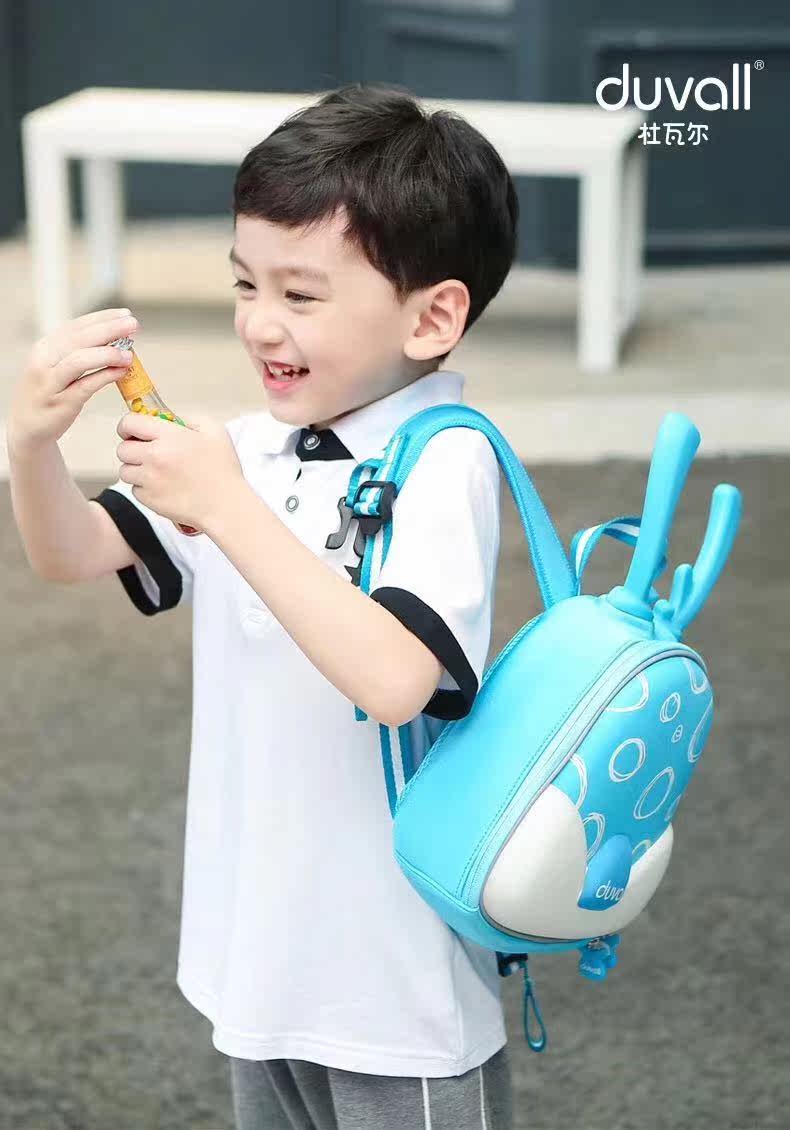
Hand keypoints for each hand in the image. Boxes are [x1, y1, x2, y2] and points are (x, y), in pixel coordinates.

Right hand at [6, 308, 140, 455]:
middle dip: (109, 329)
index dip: (102, 318)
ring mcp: (51, 382)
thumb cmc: (49, 393)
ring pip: (79, 360)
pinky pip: (86, 385)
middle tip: (133, 325)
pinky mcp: (62, 403)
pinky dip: (106, 376)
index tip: (125, 314)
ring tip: (129, 353)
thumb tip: (116, 338)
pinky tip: (122, 371)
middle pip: (79, 339)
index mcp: (46, 347)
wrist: (28, 427)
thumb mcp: (57, 367)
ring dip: (107, 354)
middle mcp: (44, 361)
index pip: (76, 326)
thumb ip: (79, 351)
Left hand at [115, 411, 244, 530]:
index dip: (128, 426)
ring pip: (125, 471)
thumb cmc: (223, 469)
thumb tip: (167, 418)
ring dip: (137, 470)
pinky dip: (145, 489)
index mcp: (169, 436)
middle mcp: (155, 457)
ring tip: (157, 472)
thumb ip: (188, 419)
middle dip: (132, 449)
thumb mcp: (214, 431)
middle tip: (148, 453)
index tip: (134, 432)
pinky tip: (164, 488)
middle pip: (122, 449)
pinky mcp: (149, 500)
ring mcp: (150, 480)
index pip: (129, 422)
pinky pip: (135, 490)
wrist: (225, 506)